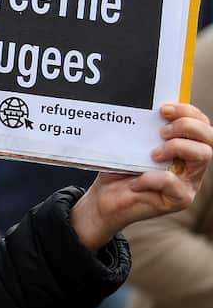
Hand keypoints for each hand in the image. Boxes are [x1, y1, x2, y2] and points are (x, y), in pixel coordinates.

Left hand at [70, 102, 210, 250]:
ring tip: (154, 154)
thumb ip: (144, 131)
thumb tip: (144, 110)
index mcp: (184, 146)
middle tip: (162, 132)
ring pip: (203, 156)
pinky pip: (173, 182)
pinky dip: (151, 177)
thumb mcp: (131, 145)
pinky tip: (136, 180)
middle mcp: (192, 164)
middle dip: (187, 126)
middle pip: (209, 137)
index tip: (164, 109)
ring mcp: (189, 182)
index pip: (201, 124)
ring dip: (177, 147)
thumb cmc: (119, 170)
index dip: (188, 112)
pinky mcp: (179, 199)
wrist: (105, 199)